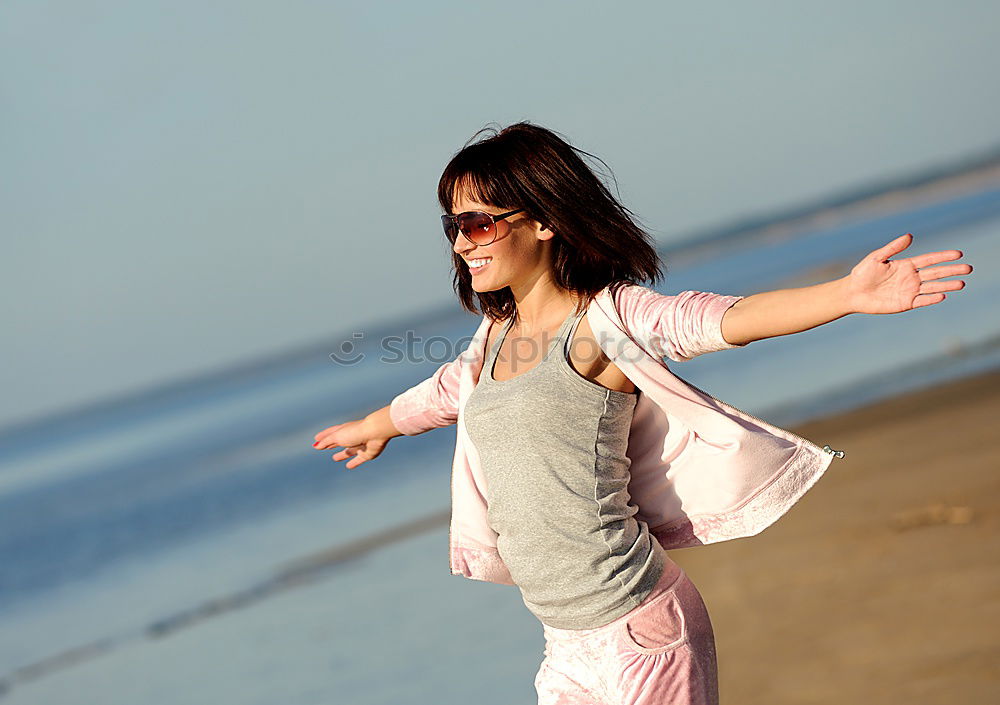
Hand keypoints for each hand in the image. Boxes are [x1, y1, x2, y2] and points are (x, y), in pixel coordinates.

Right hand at [312, 418, 389, 469]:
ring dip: (342, 454)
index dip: (323, 436)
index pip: (331, 433)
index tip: (316, 438)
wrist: (375, 433)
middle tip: (325, 447)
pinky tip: (348, 466)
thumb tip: (316, 446)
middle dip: (332, 444)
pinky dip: (353, 463)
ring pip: (349, 451)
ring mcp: (360, 445)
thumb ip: (326, 441)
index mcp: (344, 430)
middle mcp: (352, 437)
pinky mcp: (366, 454)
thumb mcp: (337, 436)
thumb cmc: (355, 432)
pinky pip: (358, 460)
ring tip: (335, 458)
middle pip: (340, 442)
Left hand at [844, 233, 971, 313]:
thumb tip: (910, 236)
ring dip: (947, 285)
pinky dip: (931, 299)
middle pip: (936, 273)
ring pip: (933, 287)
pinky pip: (922, 301)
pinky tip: (942, 295)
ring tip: (962, 283)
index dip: (943, 257)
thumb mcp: (876, 258)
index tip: (958, 254)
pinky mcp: (905, 303)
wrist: (852, 293)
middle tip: (968, 268)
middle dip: (952, 271)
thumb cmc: (862, 274)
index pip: (929, 260)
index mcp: (906, 265)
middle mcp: (911, 278)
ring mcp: (909, 291)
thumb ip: (893, 248)